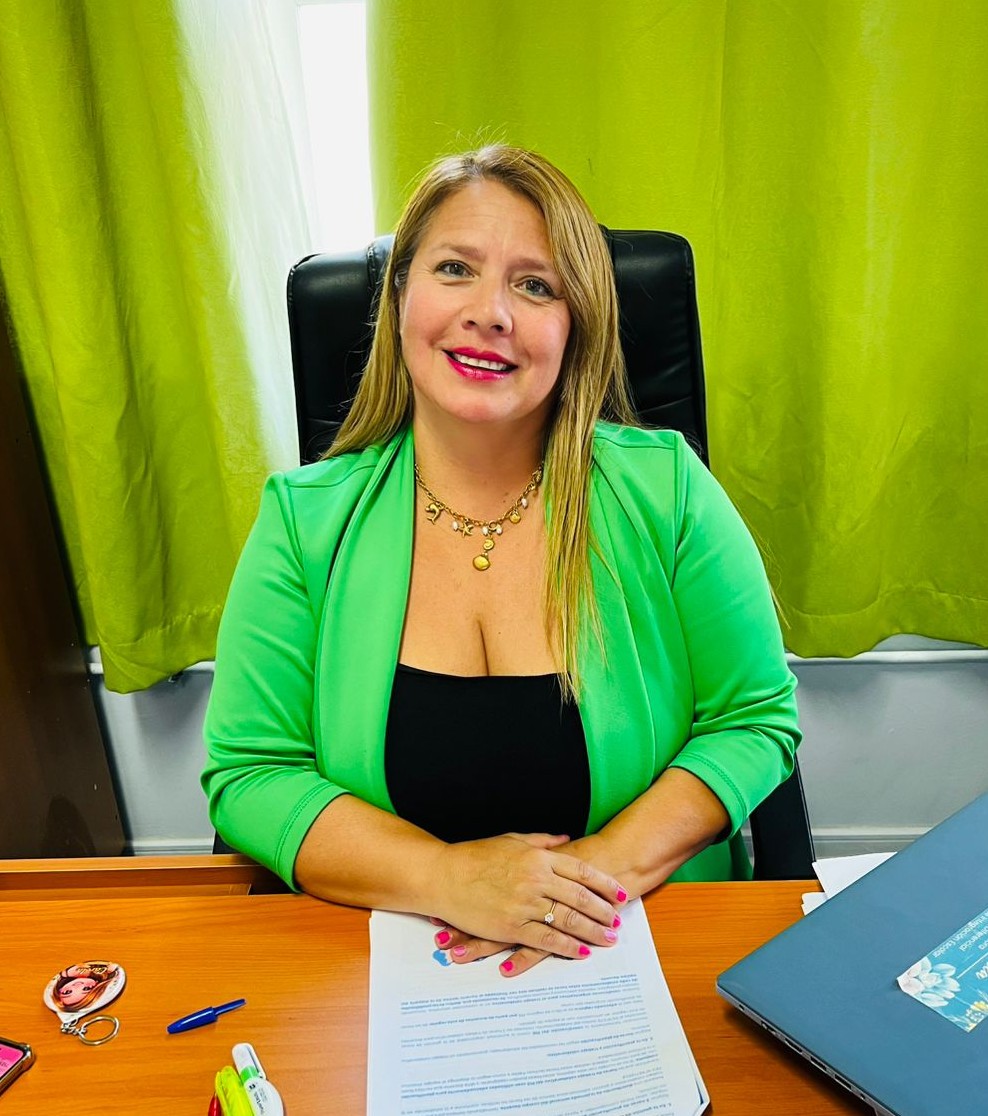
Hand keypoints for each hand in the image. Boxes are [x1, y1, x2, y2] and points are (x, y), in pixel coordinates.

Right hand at [429, 832, 626, 974]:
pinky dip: (567, 947)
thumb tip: (567, 840)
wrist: (442, 875)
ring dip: (592, 931)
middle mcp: (535, 879)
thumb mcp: (511, 840)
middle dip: (603, 910)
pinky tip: (581, 952)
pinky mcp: (511, 926)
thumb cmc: (474, 856)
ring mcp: (524, 904)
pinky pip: (546, 939)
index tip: (619, 893)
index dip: (604, 883)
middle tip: (618, 921)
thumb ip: (542, 841)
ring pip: (568, 920)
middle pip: (580, 896)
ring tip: (608, 939)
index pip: (581, 870)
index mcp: (537, 857)